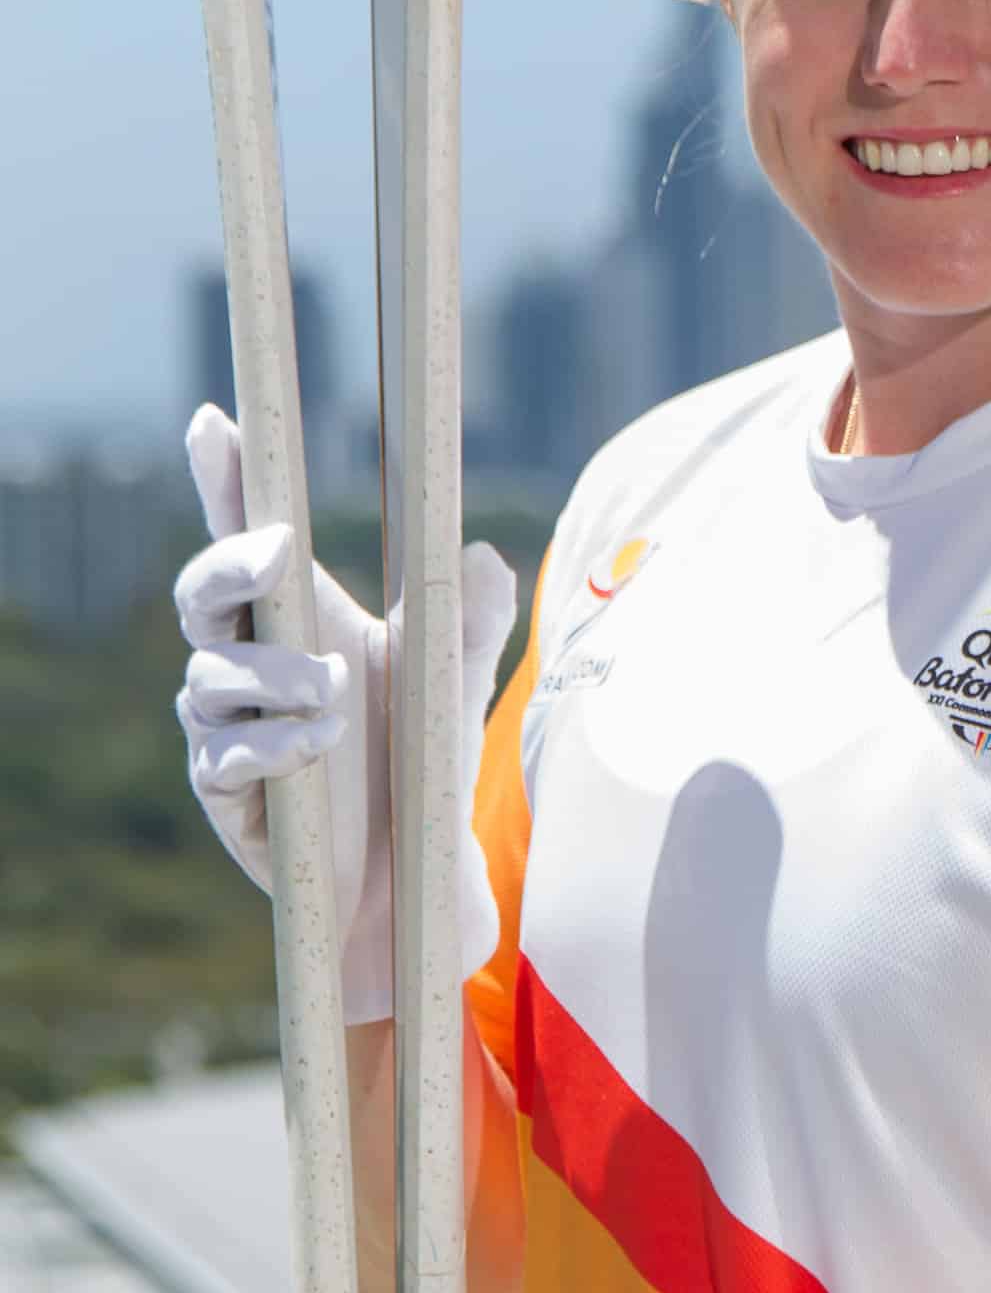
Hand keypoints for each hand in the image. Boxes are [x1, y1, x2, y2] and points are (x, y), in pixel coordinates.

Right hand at [173, 404, 517, 1020]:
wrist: (415, 872)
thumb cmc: (422, 763)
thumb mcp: (457, 682)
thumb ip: (472, 617)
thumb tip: (487, 554)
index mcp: (300, 616)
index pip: (247, 535)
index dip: (223, 479)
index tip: (215, 419)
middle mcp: (251, 661)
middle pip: (200, 593)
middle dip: (231, 565)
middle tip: (282, 556)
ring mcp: (227, 727)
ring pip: (211, 678)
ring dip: (277, 677)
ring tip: (337, 698)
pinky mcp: (225, 791)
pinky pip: (223, 755)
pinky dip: (271, 744)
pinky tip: (316, 747)